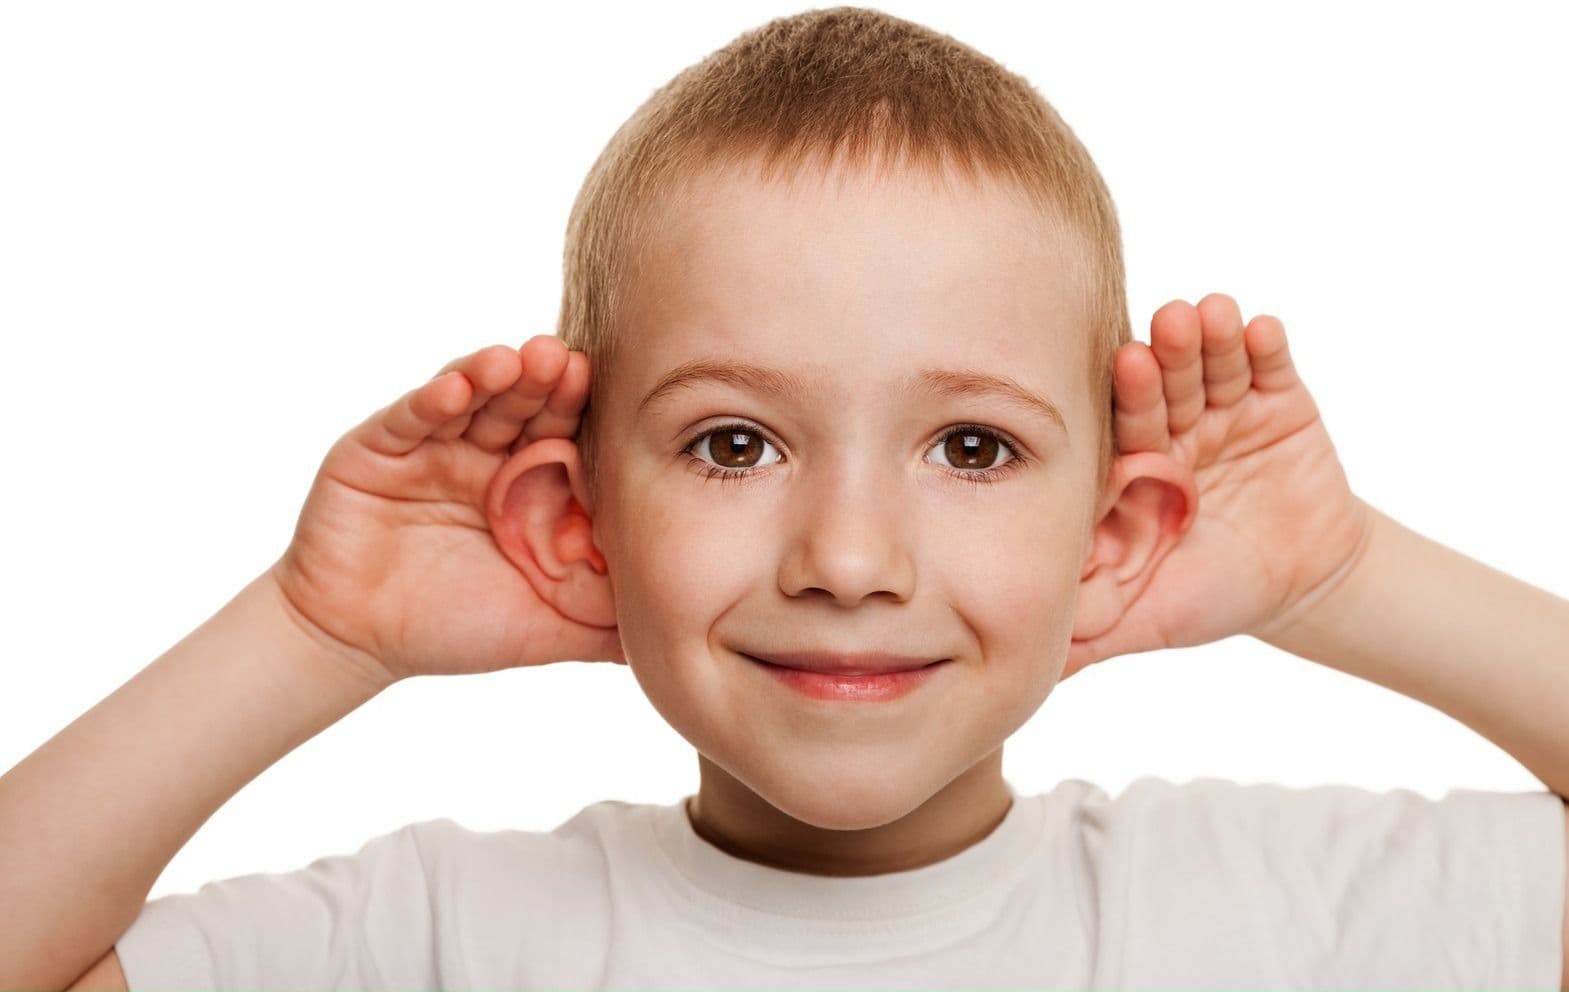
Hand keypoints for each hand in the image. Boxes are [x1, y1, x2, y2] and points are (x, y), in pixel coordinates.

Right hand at [270, 335, 622, 683]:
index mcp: (530, 487)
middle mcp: (486, 455)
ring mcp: (434, 446)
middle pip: (524, 406)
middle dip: (547, 382)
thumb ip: (610, 626)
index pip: (567, 438)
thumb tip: (687, 637)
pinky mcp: (377, 447)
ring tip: (519, 360)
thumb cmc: (454, 630)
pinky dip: (433, 399)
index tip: (611, 390)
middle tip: (568, 361)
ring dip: (495, 375)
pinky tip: (457, 388)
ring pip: (472, 398)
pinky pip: (409, 416)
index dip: (586, 414)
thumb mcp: (546, 628)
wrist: (358, 643)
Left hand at [1062, 294, 1374, 679]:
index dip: (1127, 399)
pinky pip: (1271, 367)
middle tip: (1165, 327)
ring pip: (1213, 366)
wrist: (1300, 586)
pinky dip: (1266, 346)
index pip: (1126, 427)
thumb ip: (1087, 633)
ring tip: (1210, 313)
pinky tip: (1262, 328)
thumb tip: (1019, 670)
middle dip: (1168, 357)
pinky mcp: (1279, 401)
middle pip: (1167, 385)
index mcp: (1133, 466)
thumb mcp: (1146, 618)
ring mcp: (1224, 409)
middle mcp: (1172, 427)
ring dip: (1212, 339)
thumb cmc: (1207, 596)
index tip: (1123, 363)